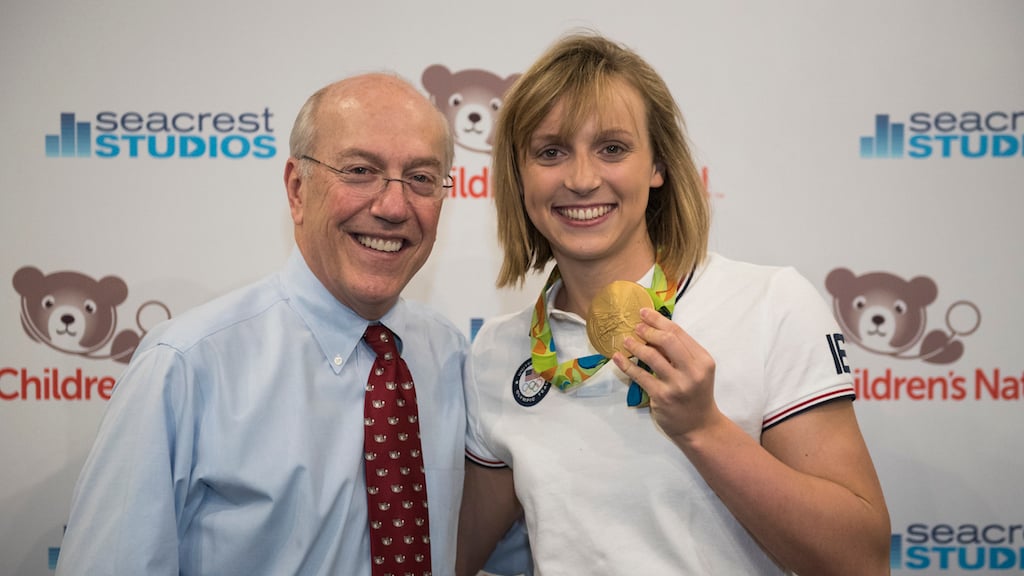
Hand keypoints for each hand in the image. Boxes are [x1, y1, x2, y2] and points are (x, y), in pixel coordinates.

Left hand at [612, 308, 721, 440]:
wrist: (699, 426)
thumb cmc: (696, 394)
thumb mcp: (697, 370)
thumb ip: (681, 352)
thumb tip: (654, 330)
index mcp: (703, 360)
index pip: (679, 333)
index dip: (659, 320)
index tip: (644, 312)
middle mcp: (692, 371)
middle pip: (667, 340)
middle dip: (648, 329)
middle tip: (636, 326)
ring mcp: (676, 385)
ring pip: (651, 356)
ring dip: (636, 345)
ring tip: (626, 340)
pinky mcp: (661, 396)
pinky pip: (640, 376)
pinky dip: (626, 364)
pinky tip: (618, 357)